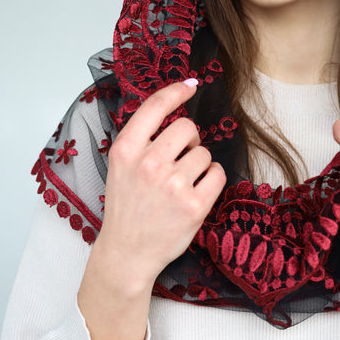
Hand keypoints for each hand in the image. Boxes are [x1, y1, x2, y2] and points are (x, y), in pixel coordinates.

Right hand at [96, 81, 225, 292]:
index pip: (155, 106)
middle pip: (188, 128)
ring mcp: (173, 185)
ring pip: (205, 153)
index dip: (176, 91)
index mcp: (126, 150)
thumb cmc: (127, 206)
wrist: (126, 253)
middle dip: (189, 140)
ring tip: (182, 183)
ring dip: (199, 164)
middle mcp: (149, 163)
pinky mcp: (194, 205)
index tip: (190, 87)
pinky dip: (212, 180)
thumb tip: (178, 98)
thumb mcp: (121, 165)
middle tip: (179, 159)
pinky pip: (218, 174)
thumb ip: (143, 136)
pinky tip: (196, 192)